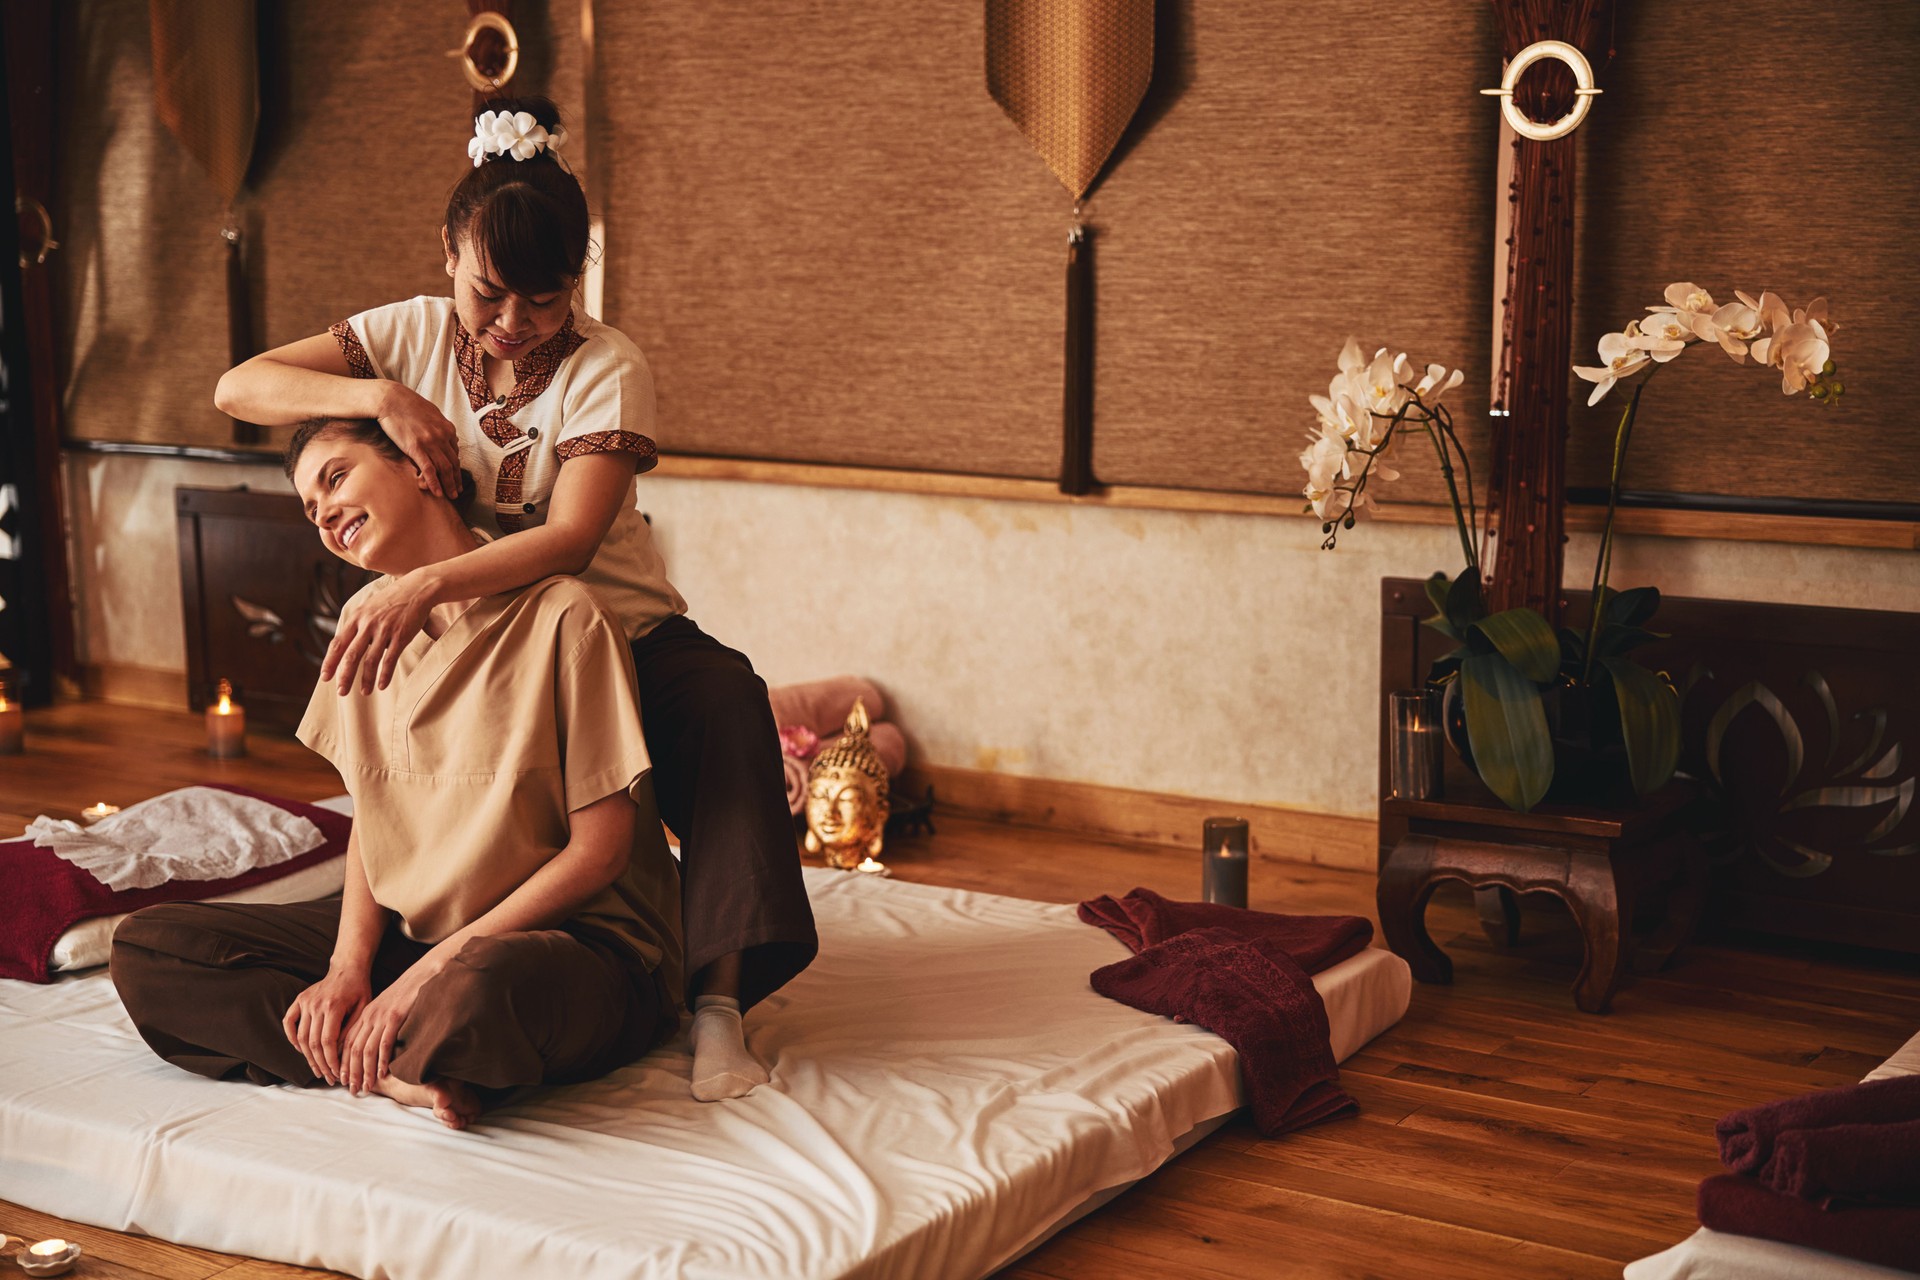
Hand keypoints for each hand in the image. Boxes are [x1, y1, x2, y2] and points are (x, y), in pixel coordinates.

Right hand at [283, 965, 371, 1085]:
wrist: (348, 968)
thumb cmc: (360, 989)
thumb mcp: (364, 1008)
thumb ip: (352, 1029)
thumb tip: (343, 1055)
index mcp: (333, 1006)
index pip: (328, 1041)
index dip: (331, 1060)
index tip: (336, 1074)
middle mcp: (316, 1004)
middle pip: (313, 1042)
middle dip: (321, 1064)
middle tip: (328, 1078)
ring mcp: (305, 1001)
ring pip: (301, 1036)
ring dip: (308, 1057)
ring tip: (318, 1070)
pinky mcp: (299, 1000)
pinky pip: (289, 1022)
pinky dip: (292, 1038)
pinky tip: (301, 1051)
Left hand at [323, 570, 433, 694]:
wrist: (417, 588)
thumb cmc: (393, 599)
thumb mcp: (369, 607)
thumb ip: (358, 624)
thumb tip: (348, 643)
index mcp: (356, 618)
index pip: (337, 644)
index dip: (330, 662)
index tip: (325, 677)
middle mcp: (367, 624)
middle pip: (351, 655)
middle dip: (345, 676)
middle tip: (341, 692)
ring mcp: (384, 630)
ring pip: (370, 660)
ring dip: (365, 679)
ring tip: (364, 692)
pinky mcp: (400, 635)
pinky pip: (389, 659)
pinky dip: (385, 674)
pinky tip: (382, 685)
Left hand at [340, 957, 438, 1095]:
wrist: (424, 974)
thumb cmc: (408, 993)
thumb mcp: (387, 1008)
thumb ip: (378, 1024)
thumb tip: (372, 1048)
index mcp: (365, 1014)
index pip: (347, 1043)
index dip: (343, 1064)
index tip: (343, 1080)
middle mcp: (369, 1016)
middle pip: (353, 1050)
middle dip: (351, 1072)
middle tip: (352, 1089)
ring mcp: (382, 1016)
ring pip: (367, 1049)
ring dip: (365, 1071)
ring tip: (366, 1086)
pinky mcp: (395, 1016)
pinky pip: (385, 1042)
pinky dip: (382, 1060)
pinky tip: (382, 1073)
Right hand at [376, 384, 461, 498]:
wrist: (391, 399)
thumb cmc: (408, 404)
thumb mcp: (431, 413)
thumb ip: (441, 426)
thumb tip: (448, 436)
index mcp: (447, 428)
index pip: (455, 453)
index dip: (456, 467)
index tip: (455, 476)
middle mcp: (442, 437)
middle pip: (453, 463)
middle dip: (456, 479)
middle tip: (458, 491)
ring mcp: (430, 443)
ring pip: (444, 469)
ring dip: (449, 485)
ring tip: (451, 496)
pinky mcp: (416, 448)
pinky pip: (429, 470)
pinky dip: (434, 483)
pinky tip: (437, 492)